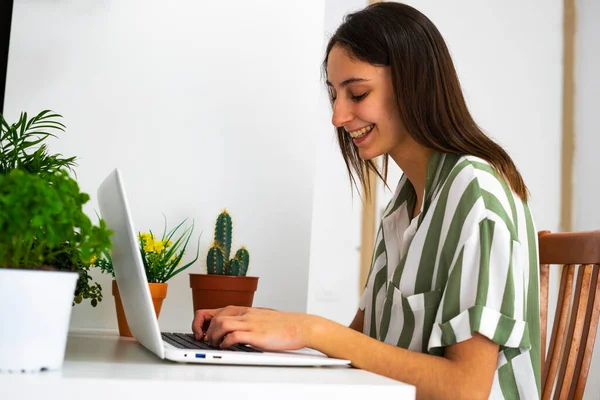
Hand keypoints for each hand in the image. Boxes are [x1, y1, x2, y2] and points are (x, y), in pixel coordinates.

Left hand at [192, 306, 319, 351]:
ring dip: (213, 336)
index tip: (201, 333)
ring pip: (221, 323)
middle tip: (207, 341)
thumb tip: (228, 332)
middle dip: (205, 331)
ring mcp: (251, 323)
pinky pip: (234, 335)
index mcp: (244, 310)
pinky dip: (226, 342)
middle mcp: (245, 314)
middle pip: (214, 316)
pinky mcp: (257, 334)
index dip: (202, 322)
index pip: (214, 310)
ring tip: (215, 344)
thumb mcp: (259, 319)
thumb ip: (244, 322)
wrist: (300, 326)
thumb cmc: (281, 325)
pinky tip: (227, 346)